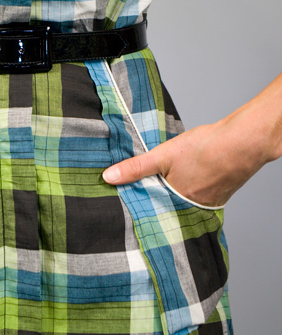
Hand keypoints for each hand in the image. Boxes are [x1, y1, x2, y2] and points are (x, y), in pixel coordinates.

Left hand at [102, 120, 269, 206]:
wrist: (244, 141)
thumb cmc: (206, 148)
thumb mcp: (163, 155)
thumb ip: (135, 168)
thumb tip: (108, 177)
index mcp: (176, 205)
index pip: (149, 212)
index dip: (137, 206)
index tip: (123, 204)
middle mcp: (192, 210)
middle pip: (164, 209)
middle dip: (152, 203)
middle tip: (135, 196)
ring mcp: (206, 204)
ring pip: (179, 202)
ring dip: (169, 195)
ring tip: (160, 185)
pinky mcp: (217, 196)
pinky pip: (194, 197)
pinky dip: (185, 190)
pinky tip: (183, 179)